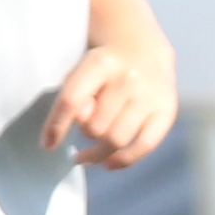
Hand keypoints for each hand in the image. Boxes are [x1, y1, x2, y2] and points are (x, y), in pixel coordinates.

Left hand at [43, 40, 177, 166]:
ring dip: (98, 153)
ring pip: (117, 141)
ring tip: (89, 154)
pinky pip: (143, 146)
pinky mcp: (166, 111)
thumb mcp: (81, 73)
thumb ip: (74, 97)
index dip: (56, 126)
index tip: (47, 145)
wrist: (143, 51)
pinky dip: (122, 160)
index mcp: (100, 63)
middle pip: (96, 127)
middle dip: (86, 134)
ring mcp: (150, 95)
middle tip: (85, 131)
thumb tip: (80, 121)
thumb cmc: (102, 70)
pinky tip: (108, 163)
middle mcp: (129, 78)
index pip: (72, 100)